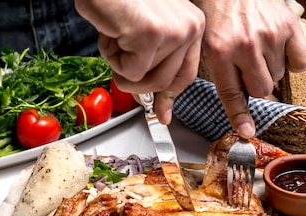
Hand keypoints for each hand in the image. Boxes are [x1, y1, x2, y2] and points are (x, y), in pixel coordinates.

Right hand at [75, 0, 204, 123]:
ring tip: (115, 39)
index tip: (163, 114)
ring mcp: (174, 31)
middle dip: (138, 83)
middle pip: (166, 82)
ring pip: (148, 81)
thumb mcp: (147, 31)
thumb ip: (156, 63)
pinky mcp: (152, 36)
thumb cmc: (118, 0)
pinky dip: (113, 58)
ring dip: (123, 69)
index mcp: (193, 24)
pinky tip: (111, 32)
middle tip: (120, 64)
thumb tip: (155, 104)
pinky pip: (131, 72)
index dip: (170, 95)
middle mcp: (190, 27)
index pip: (187, 73)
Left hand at [193, 0, 305, 137]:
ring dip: (271, 67)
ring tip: (260, 47)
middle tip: (248, 64)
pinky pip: (301, 63)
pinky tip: (282, 48)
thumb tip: (235, 117)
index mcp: (220, 51)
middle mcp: (245, 45)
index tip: (248, 131)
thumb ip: (218, 75)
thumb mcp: (206, 45)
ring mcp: (269, 36)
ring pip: (278, 76)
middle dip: (255, 82)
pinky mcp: (289, 27)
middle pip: (261, 89)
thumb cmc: (220, 13)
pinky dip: (294, 60)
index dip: (240, 116)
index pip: (232, 94)